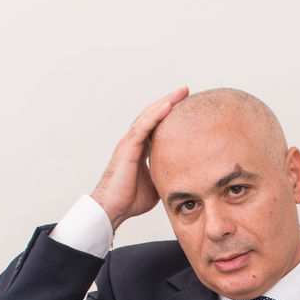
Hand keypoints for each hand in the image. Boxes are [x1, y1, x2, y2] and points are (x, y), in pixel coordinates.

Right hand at [90, 86, 189, 230]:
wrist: (112, 208)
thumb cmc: (130, 199)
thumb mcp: (156, 183)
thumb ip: (166, 174)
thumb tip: (186, 176)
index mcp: (141, 148)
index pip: (157, 125)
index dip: (170, 114)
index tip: (187, 106)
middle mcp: (134, 142)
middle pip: (153, 115)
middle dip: (170, 102)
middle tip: (185, 91)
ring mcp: (130, 142)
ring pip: (148, 116)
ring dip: (165, 102)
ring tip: (180, 92)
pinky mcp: (128, 147)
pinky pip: (143, 127)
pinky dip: (156, 114)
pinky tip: (168, 106)